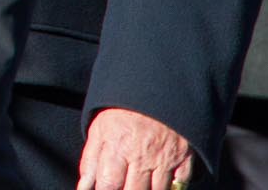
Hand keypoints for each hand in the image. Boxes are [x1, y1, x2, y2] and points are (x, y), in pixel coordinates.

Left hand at [76, 107, 192, 189]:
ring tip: (140, 184)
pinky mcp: (184, 158)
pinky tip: (162, 184)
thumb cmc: (121, 112)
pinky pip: (180, 185)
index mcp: (117, 148)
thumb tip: (83, 187)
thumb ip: (90, 161)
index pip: (109, 184)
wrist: (155, 88)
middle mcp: (141, 156)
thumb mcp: (99, 130)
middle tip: (126, 184)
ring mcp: (164, 159)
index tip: (107, 189)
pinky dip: (173, 188)